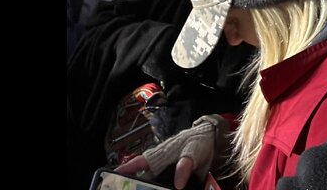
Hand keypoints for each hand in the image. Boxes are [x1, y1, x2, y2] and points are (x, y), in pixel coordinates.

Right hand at [115, 113, 229, 188]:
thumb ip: (186, 164)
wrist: (212, 141)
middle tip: (125, 188)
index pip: (139, 163)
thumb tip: (178, 183)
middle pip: (143, 179)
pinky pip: (167, 186)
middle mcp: (160, 165)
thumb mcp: (194, 150)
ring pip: (154, 184)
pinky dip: (164, 188)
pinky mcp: (176, 180)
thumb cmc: (199, 141)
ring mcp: (167, 173)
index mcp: (160, 155)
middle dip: (134, 185)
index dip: (126, 169)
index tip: (114, 176)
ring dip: (149, 187)